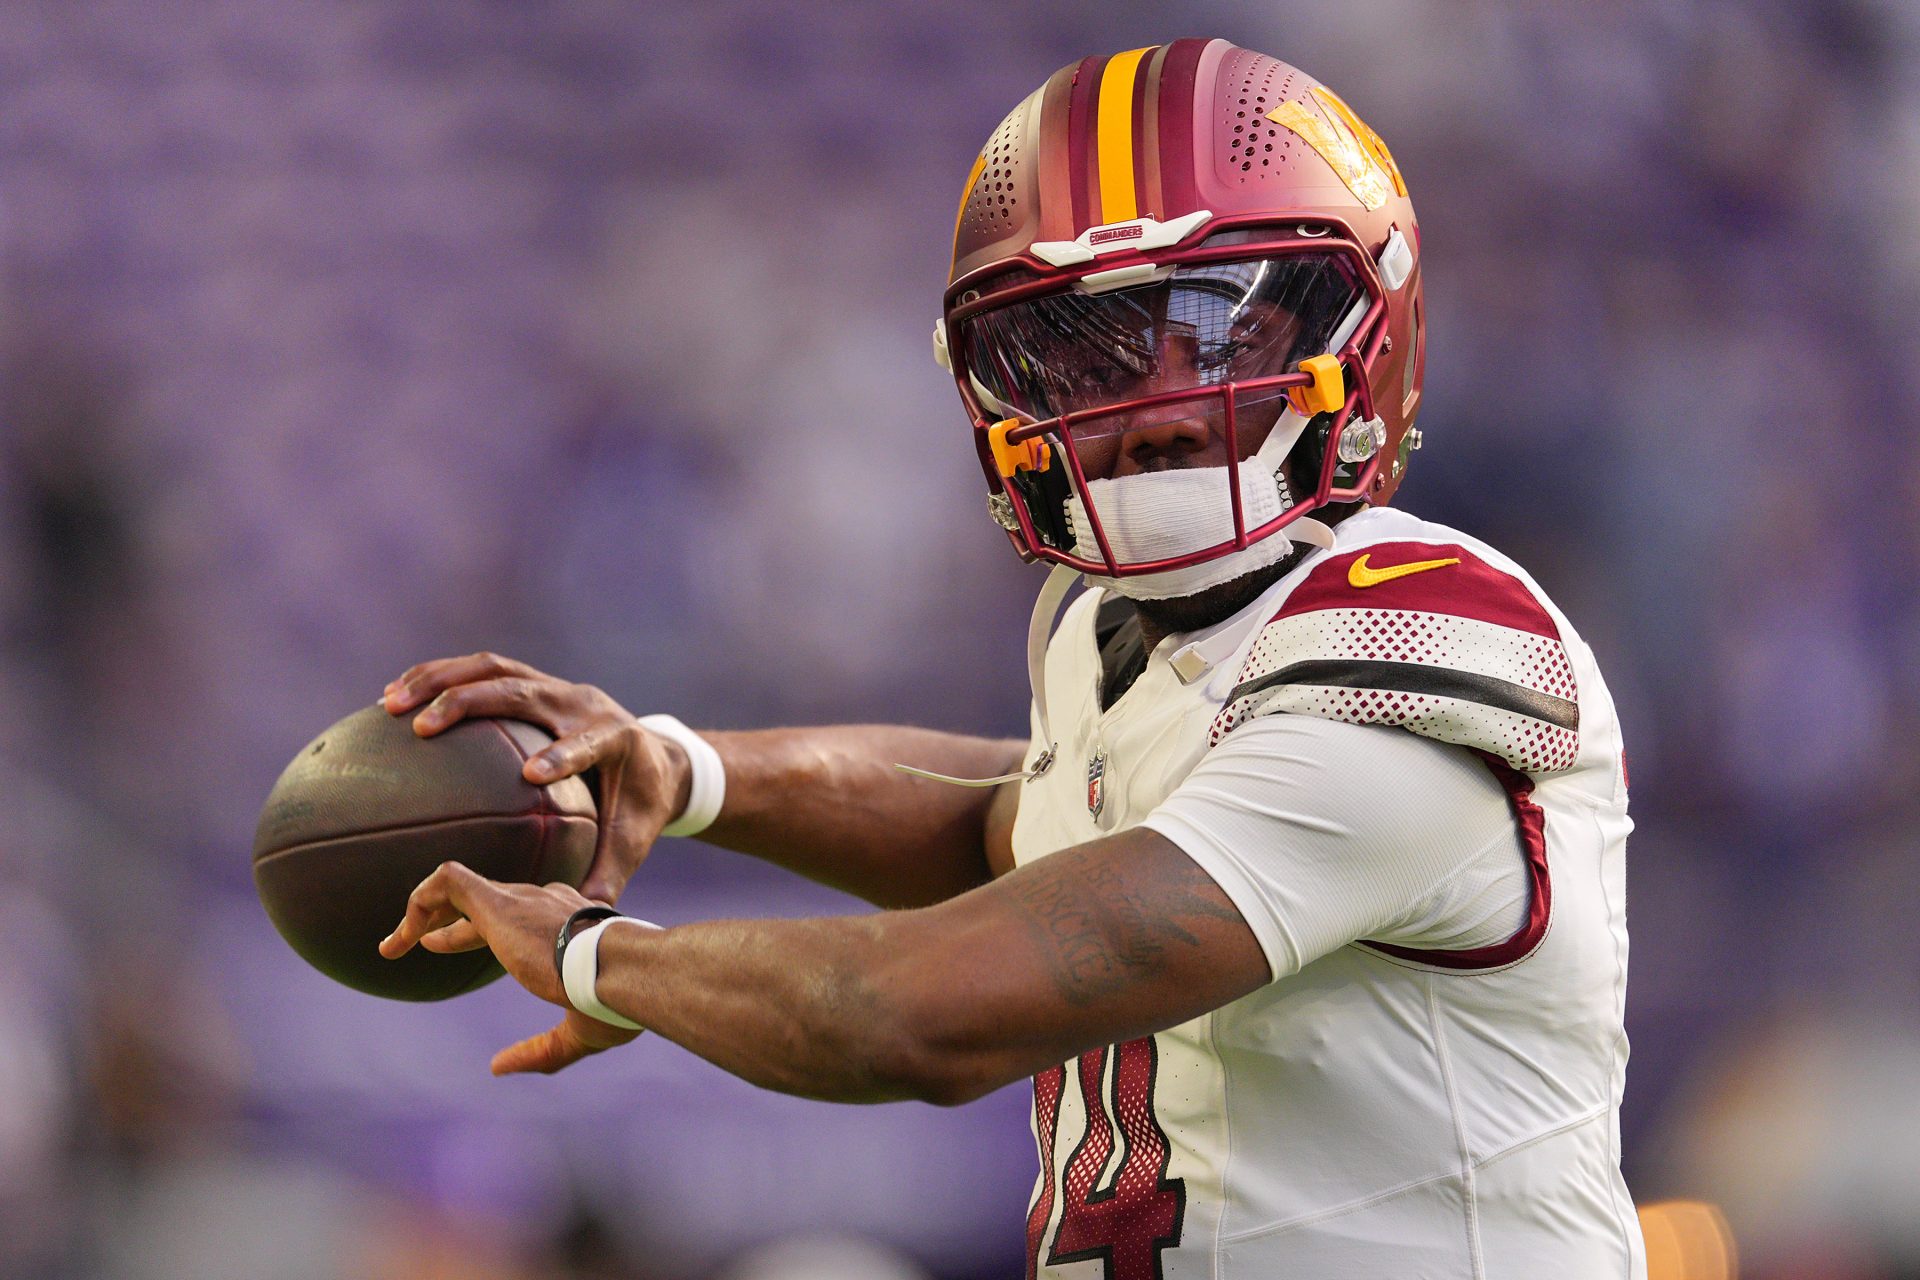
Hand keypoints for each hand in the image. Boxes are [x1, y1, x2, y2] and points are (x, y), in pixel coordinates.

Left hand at [379, 861, 643, 1074]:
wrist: (622, 969)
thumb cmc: (614, 1001)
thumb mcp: (579, 1033)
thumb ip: (540, 1051)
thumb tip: (498, 1068)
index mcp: (569, 923)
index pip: (517, 915)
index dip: (479, 932)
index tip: (448, 948)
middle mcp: (544, 902)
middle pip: (487, 900)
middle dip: (452, 922)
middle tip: (422, 945)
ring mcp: (520, 899)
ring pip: (461, 888)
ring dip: (425, 912)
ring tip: (394, 945)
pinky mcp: (497, 902)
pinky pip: (448, 882)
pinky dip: (421, 901)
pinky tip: (403, 938)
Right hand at [382, 653, 690, 907]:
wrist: (659, 757)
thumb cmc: (640, 805)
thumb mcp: (632, 840)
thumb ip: (610, 875)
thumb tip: (583, 918)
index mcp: (616, 739)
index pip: (589, 742)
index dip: (564, 754)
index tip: (531, 774)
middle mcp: (583, 703)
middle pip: (524, 691)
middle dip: (470, 703)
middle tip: (421, 726)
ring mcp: (557, 687)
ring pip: (494, 670)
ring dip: (439, 680)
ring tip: (390, 703)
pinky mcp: (536, 682)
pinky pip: (484, 672)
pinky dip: (439, 678)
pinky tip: (392, 696)